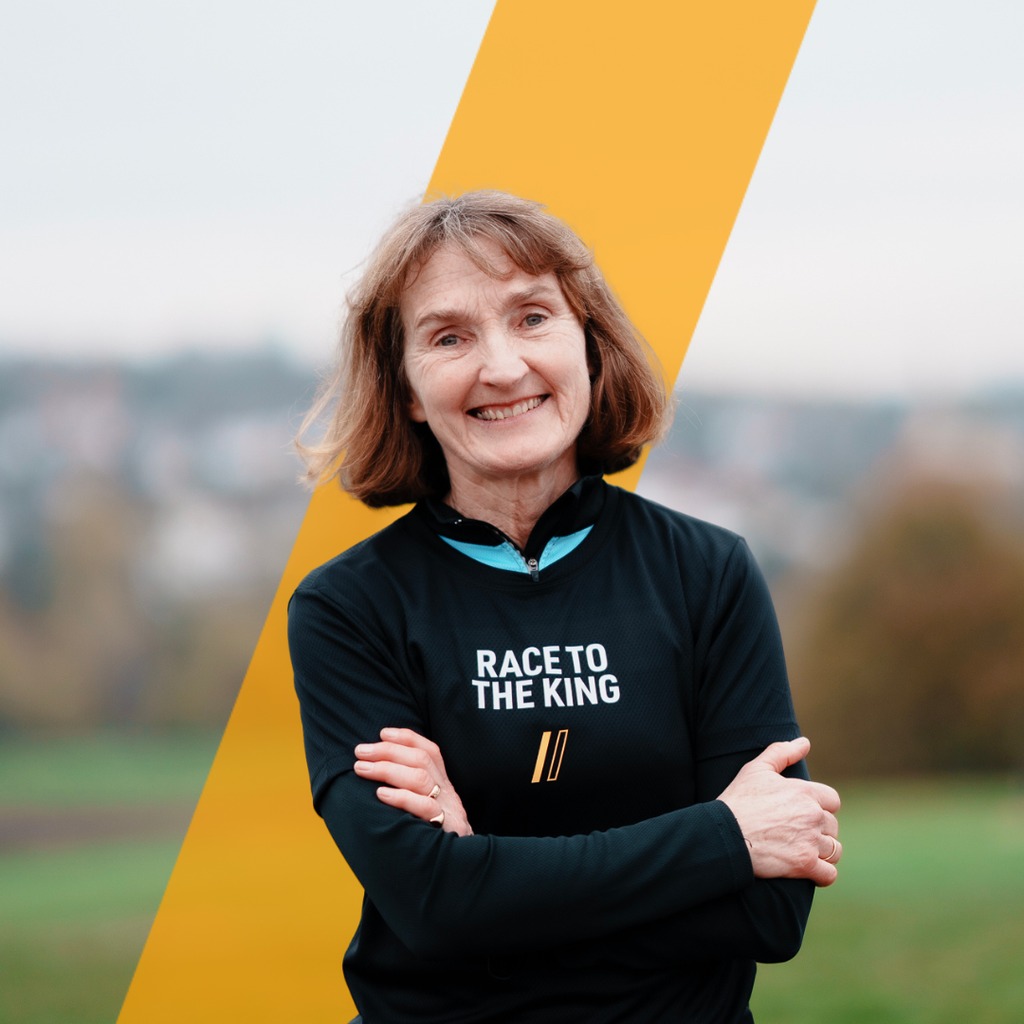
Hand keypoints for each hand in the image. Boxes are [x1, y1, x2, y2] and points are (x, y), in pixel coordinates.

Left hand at [353, 727, 473, 836]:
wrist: (460, 874)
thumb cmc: (433, 840)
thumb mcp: (427, 812)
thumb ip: (411, 793)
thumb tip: (374, 774)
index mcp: (443, 786)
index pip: (430, 751)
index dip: (407, 738)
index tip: (382, 732)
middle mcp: (447, 793)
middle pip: (421, 760)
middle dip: (387, 751)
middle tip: (359, 751)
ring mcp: (448, 810)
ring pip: (420, 779)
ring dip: (387, 769)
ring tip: (361, 769)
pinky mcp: (446, 830)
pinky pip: (425, 809)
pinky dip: (401, 798)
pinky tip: (380, 795)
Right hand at [717, 737, 841, 886]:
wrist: (724, 833)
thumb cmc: (738, 800)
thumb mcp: (756, 769)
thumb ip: (782, 752)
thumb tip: (804, 742)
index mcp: (805, 792)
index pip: (832, 801)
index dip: (820, 807)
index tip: (804, 813)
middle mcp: (813, 815)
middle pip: (833, 826)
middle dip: (819, 830)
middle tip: (797, 833)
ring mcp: (810, 841)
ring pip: (834, 850)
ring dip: (823, 852)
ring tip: (803, 851)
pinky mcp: (804, 864)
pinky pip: (829, 874)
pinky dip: (822, 874)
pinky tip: (809, 869)